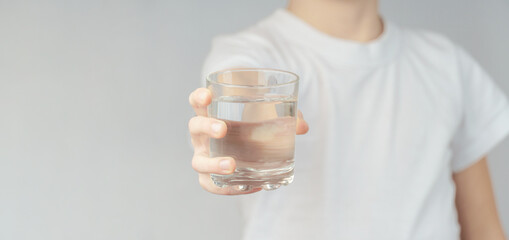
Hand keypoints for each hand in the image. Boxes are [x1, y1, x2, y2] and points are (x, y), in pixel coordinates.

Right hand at [188, 88, 308, 194]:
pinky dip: (226, 188)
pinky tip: (249, 186)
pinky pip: (212, 185)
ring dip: (213, 164)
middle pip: (195, 127)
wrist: (251, 143)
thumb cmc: (256, 123)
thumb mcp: (271, 116)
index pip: (197, 101)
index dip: (198, 97)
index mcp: (212, 113)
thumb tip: (302, 128)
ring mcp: (205, 156)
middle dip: (206, 127)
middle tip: (222, 129)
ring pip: (199, 161)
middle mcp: (203, 135)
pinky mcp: (211, 176)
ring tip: (232, 166)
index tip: (208, 96)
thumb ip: (288, 116)